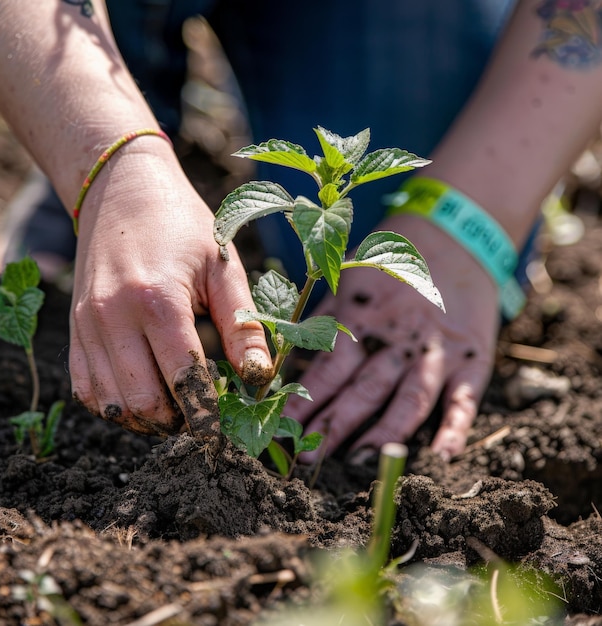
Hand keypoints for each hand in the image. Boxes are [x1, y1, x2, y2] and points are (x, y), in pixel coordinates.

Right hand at [69, 142, 271, 437]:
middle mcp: (113, 316)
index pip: (185, 379)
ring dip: (147, 419)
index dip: (208, 413)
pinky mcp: (73, 328)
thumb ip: (243, 324)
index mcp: (158, 299)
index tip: (224, 431)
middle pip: (144, 402)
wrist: (121, 190)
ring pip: (112, 404)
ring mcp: (86, 325)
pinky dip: (115, 405)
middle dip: (178, 422)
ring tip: (177, 408)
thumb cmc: (182, 226)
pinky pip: (86, 390)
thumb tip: (260, 376)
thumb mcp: (223, 267)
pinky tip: (143, 394)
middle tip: (203, 416)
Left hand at [285, 213, 500, 461]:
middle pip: (364, 388)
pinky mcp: (472, 359)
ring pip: (409, 398)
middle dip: (333, 425)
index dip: (304, 400)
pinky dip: (456, 429)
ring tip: (357, 463)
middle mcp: (398, 339)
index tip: (281, 430)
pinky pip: (465, 399)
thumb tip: (288, 363)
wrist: (455, 236)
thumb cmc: (389, 266)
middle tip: (306, 458)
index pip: (328, 369)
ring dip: (384, 433)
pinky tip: (442, 458)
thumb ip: (323, 323)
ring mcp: (437, 351)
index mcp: (363, 320)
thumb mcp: (349, 282)